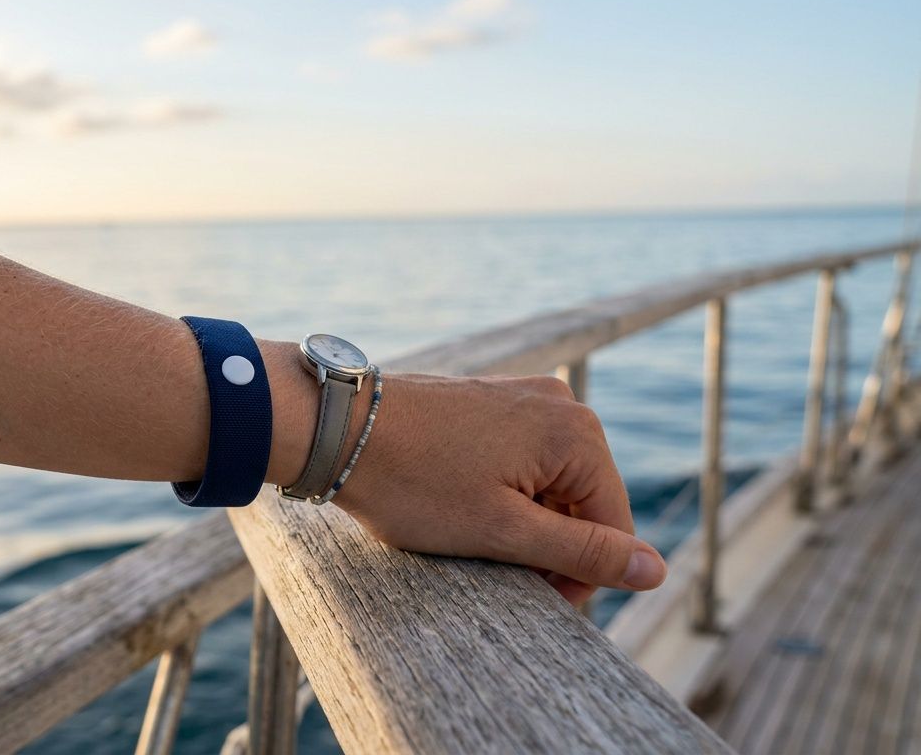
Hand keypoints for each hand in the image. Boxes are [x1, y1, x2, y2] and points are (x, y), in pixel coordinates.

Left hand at [329, 373, 666, 605]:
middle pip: (584, 503)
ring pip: (549, 485)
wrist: (335, 428)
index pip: (613, 527)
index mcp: (578, 434)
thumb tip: (656, 572)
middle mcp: (561, 404)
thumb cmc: (413, 482)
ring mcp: (523, 396)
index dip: (577, 575)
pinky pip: (519, 461)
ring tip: (467, 534)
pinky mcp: (490, 401)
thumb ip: (583, 553)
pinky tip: (458, 505)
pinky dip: (501, 494)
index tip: (527, 596)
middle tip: (492, 570)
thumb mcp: (503, 532)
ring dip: (522, 523)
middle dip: (548, 547)